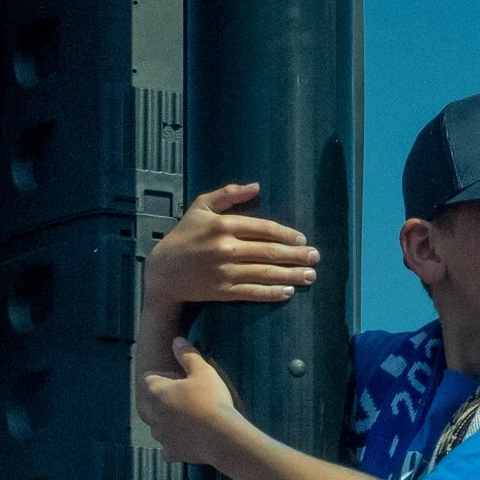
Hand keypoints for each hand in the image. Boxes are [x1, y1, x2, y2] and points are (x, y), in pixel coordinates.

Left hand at [138, 337, 248, 466]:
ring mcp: (160, 435)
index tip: (182, 379)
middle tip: (182, 398)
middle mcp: (152, 414)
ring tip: (186, 418)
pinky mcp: (171, 452)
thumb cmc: (211, 400)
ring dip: (165, 421)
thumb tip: (176, 340)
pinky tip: (185, 441)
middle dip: (159, 400)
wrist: (222, 436)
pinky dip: (173, 445)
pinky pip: (167, 448)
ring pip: (155, 426)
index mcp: (156, 391)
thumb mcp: (203, 370)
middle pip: (147, 404)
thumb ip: (187, 354)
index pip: (149, 379)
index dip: (165, 377)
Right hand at [144, 183, 319, 307]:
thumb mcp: (201, 207)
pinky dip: (271, 293)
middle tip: (315, 258)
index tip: (302, 239)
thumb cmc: (185, 235)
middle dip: (296, 256)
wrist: (163, 270)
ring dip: (290, 275)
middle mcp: (226, 248)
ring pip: (264, 273)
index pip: (263, 228)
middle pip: (269, 252)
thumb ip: (228, 195)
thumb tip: (256, 186)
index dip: (285, 234)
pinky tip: (288, 292)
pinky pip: (252, 293)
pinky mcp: (222, 292)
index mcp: (223, 225)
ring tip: (309, 276)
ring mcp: (224, 272)